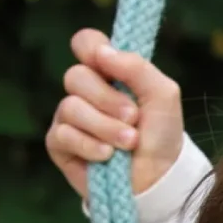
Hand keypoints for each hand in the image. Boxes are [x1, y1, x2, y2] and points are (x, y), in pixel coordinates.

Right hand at [45, 29, 185, 198]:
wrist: (157, 180)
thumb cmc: (161, 136)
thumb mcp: (162, 95)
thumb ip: (136, 67)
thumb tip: (102, 53)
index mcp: (108, 73)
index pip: (86, 43)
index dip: (90, 47)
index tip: (105, 61)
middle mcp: (85, 91)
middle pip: (76, 76)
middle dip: (107, 99)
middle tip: (133, 118)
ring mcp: (70, 117)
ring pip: (70, 107)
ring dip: (105, 127)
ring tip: (129, 143)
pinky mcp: (60, 144)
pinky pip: (63, 134)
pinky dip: (90, 145)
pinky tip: (108, 156)